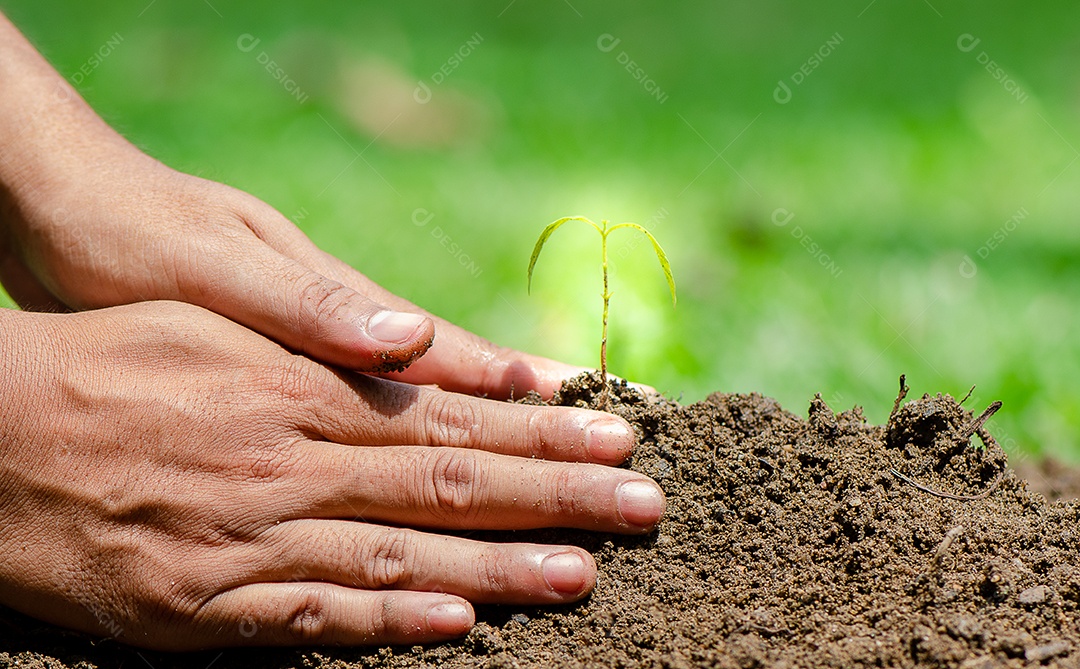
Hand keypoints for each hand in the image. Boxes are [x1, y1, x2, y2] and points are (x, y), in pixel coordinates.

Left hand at [0, 136, 585, 395]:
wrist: (55, 206)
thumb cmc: (130, 233)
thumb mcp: (213, 272)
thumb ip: (309, 308)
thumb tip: (410, 340)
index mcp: (333, 304)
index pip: (448, 354)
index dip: (515, 389)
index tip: (583, 411)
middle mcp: (335, 326)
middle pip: (448, 376)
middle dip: (523, 412)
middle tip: (596, 435)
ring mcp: (307, 341)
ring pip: (408, 393)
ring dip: (475, 423)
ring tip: (538, 445)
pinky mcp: (269, 358)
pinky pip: (355, 402)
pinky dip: (402, 427)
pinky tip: (421, 446)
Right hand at [0, 302, 663, 649]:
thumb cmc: (105, 358)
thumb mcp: (215, 318)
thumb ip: (320, 337)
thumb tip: (412, 347)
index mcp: (299, 388)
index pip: (449, 414)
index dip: (537, 431)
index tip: (613, 437)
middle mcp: (292, 462)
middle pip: (449, 481)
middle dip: (555, 494)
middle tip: (641, 505)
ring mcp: (253, 538)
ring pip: (401, 558)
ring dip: (501, 569)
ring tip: (585, 574)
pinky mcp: (206, 606)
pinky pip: (314, 620)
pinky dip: (393, 627)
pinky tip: (461, 629)